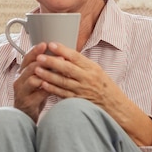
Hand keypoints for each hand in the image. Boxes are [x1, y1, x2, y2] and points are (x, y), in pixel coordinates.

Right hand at [12, 42, 51, 121]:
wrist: (26, 115)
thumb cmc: (33, 95)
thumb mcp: (36, 80)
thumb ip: (43, 69)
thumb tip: (58, 56)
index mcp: (22, 73)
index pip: (27, 58)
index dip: (35, 50)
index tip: (45, 44)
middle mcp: (19, 80)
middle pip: (30, 67)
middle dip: (44, 61)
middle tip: (59, 57)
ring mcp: (22, 91)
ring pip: (32, 79)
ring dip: (46, 74)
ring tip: (59, 71)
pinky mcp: (27, 102)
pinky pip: (37, 94)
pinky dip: (47, 89)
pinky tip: (56, 86)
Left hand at [34, 42, 151, 145]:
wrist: (115, 106)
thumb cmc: (104, 86)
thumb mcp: (96, 71)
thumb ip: (81, 63)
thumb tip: (63, 54)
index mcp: (92, 68)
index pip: (76, 56)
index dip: (62, 50)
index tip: (51, 44)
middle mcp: (87, 78)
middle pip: (67, 68)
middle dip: (52, 62)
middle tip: (40, 57)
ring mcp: (82, 90)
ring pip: (63, 81)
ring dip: (48, 75)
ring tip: (37, 69)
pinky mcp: (77, 101)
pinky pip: (63, 94)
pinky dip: (52, 89)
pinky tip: (43, 84)